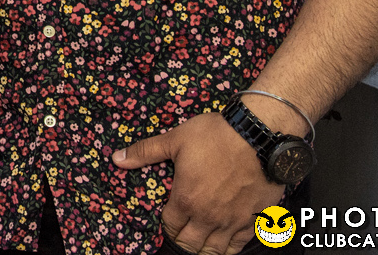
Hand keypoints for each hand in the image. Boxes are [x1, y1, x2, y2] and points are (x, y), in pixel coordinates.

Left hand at [111, 112, 284, 254]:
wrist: (259, 135)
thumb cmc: (216, 135)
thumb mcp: (175, 139)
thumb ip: (145, 152)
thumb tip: (117, 158)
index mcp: (186, 200)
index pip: (170, 226)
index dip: (166, 224)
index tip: (168, 219)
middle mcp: (208, 217)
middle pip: (190, 244)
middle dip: (182, 240)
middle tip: (181, 233)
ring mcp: (233, 222)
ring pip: (214, 250)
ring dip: (204, 249)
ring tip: (199, 243)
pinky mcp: (255, 220)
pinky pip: (239, 246)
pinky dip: (229, 248)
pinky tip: (225, 243)